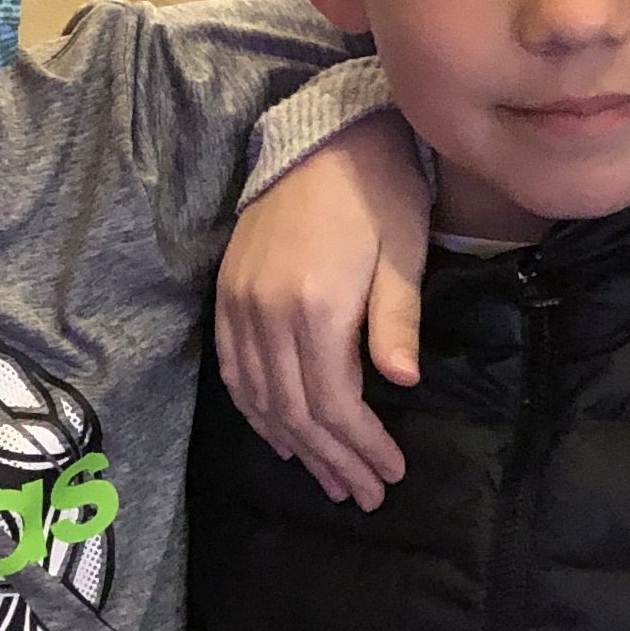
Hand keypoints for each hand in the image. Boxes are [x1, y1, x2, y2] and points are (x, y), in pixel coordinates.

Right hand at [215, 119, 430, 509]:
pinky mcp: (227, 294)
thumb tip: (400, 384)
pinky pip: (234, 370)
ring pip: (260, 398)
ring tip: (329, 479)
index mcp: (315, 306)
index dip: (362, 446)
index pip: (334, 403)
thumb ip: (394, 321)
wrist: (323, 136)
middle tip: (363, 494)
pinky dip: (256, 410)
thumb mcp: (402, 253)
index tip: (390, 473)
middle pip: (296, 411)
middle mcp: (268, 312)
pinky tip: (280, 435)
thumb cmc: (379, 192)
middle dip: (333, 459)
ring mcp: (240, 304)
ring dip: (295, 445)